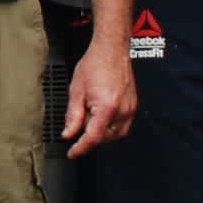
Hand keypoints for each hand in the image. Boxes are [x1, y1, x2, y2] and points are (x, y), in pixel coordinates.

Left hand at [58, 42, 135, 157]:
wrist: (111, 49)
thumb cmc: (95, 64)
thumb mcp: (76, 90)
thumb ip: (72, 116)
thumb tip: (69, 134)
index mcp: (107, 107)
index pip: (93, 137)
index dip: (81, 148)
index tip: (72, 154)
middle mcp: (122, 110)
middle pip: (105, 137)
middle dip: (90, 134)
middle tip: (80, 117)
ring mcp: (130, 109)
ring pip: (115, 134)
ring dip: (101, 131)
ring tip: (91, 112)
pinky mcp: (133, 106)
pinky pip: (122, 125)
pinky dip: (110, 125)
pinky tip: (101, 112)